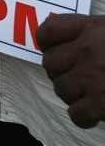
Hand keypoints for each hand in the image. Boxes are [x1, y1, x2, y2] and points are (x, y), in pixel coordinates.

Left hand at [37, 13, 104, 127]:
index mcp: (94, 29)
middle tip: (76, 76)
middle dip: (59, 71)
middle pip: (50, 62)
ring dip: (71, 94)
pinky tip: (95, 113)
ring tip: (87, 94)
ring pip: (61, 88)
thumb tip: (76, 44)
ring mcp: (93, 78)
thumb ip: (98, 34)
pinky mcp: (102, 104)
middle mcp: (88, 51)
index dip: (46, 40)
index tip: (51, 47)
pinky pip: (76, 114)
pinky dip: (83, 116)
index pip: (50, 30)